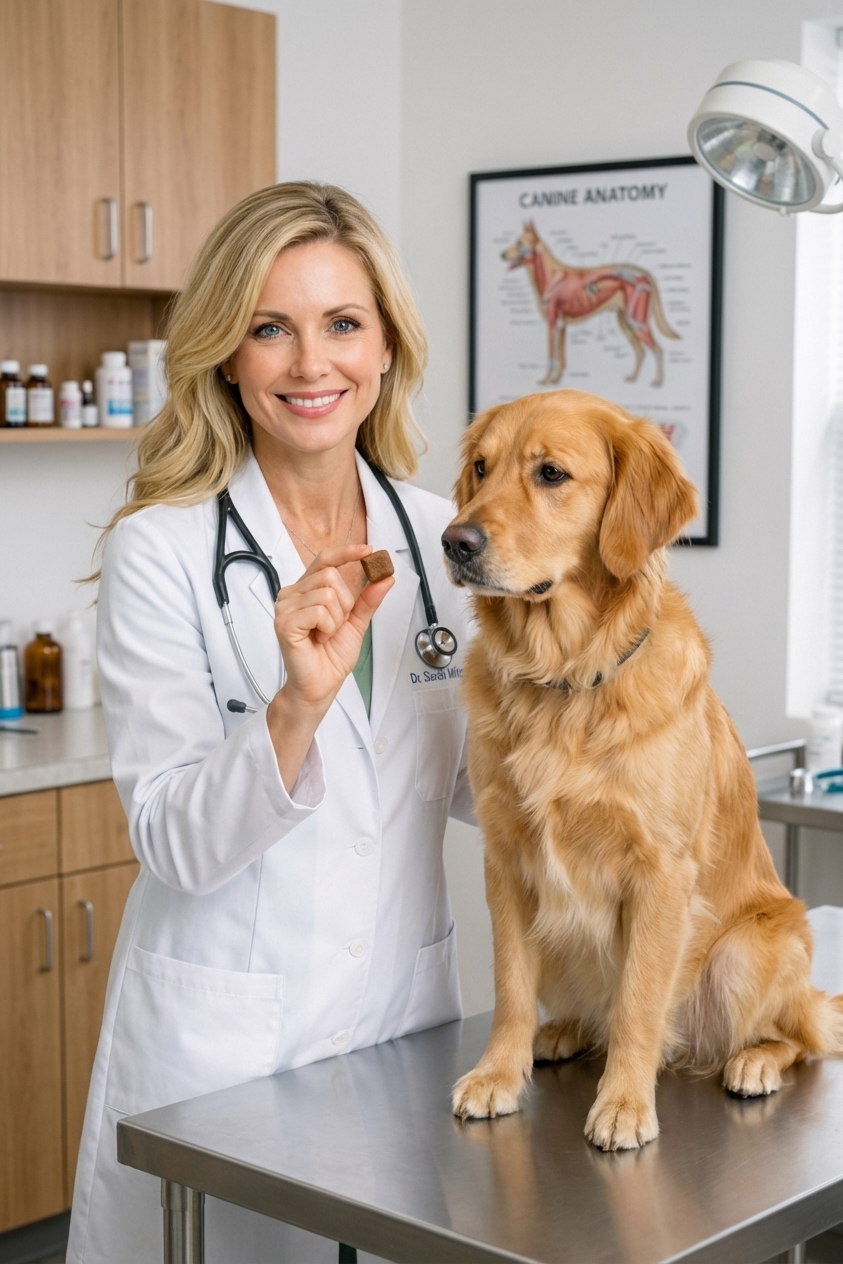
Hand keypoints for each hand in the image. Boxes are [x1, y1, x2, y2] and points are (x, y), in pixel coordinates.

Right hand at [272, 544, 393, 710]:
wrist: (321, 686)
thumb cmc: (331, 657)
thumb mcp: (356, 622)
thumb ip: (368, 599)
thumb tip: (386, 577)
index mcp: (306, 590)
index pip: (324, 560)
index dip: (346, 552)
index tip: (368, 551)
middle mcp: (291, 594)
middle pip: (330, 576)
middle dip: (344, 604)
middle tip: (334, 626)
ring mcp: (285, 607)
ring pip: (327, 593)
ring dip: (336, 619)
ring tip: (324, 635)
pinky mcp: (284, 622)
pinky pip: (319, 611)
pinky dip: (328, 627)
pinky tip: (318, 639)